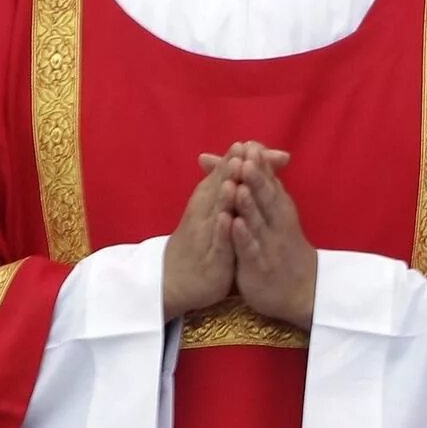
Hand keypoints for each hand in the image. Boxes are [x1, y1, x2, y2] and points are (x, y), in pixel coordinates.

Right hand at [162, 153, 239, 319]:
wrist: (173, 285)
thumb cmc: (198, 246)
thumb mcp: (212, 216)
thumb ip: (224, 191)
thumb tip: (235, 166)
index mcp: (207, 205)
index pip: (223, 177)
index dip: (238, 160)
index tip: (253, 142)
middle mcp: (204, 216)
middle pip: (219, 188)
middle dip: (232, 167)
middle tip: (245, 146)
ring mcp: (206, 237)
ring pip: (217, 211)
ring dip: (225, 192)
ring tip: (235, 172)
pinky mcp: (211, 260)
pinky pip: (217, 243)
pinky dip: (222, 230)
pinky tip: (227, 217)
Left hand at [223, 143, 318, 327]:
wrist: (303, 290)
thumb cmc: (283, 248)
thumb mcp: (273, 215)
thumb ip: (259, 189)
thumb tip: (245, 159)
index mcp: (279, 209)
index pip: (269, 182)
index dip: (258, 164)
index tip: (247, 143)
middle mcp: (277, 223)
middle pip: (266, 196)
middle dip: (256, 177)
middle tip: (246, 156)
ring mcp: (270, 244)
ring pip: (258, 221)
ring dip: (249, 203)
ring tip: (238, 185)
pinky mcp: (260, 266)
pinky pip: (250, 250)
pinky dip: (243, 236)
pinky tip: (234, 225)